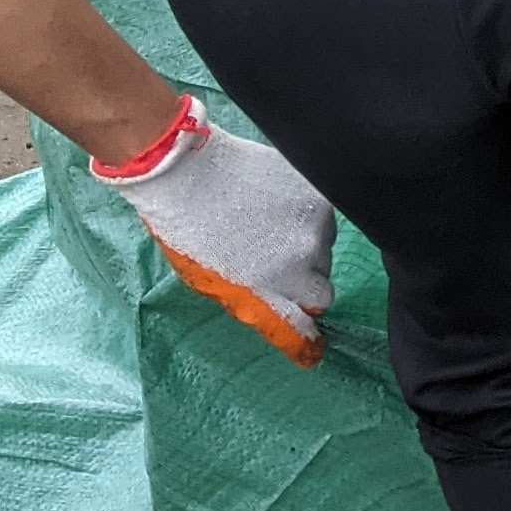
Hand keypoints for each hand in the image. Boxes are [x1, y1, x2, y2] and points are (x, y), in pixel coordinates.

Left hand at [89, 97, 332, 363]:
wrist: (186, 171)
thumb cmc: (186, 229)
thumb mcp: (211, 281)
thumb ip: (251, 300)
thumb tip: (279, 311)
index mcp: (270, 293)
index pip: (304, 332)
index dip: (306, 335)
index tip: (308, 339)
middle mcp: (300, 265)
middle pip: (321, 288)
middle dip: (303, 280)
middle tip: (273, 259)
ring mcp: (315, 229)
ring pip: (324, 248)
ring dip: (306, 242)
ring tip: (269, 221)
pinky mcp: (320, 197)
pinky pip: (325, 216)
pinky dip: (307, 213)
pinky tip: (277, 200)